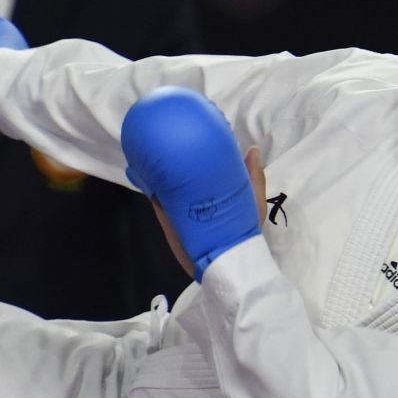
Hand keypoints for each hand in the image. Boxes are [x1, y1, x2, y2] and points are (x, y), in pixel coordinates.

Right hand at [146, 140, 266, 278]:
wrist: (226, 263)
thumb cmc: (243, 231)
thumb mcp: (253, 202)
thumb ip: (254, 178)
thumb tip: (253, 149)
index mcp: (216, 192)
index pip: (206, 169)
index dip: (201, 154)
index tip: (195, 133)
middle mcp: (196, 198)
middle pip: (182, 176)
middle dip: (175, 161)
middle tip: (167, 138)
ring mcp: (180, 209)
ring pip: (167, 187)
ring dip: (158, 172)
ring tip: (150, 151)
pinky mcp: (169, 220)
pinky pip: (157, 203)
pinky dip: (150, 189)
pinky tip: (143, 174)